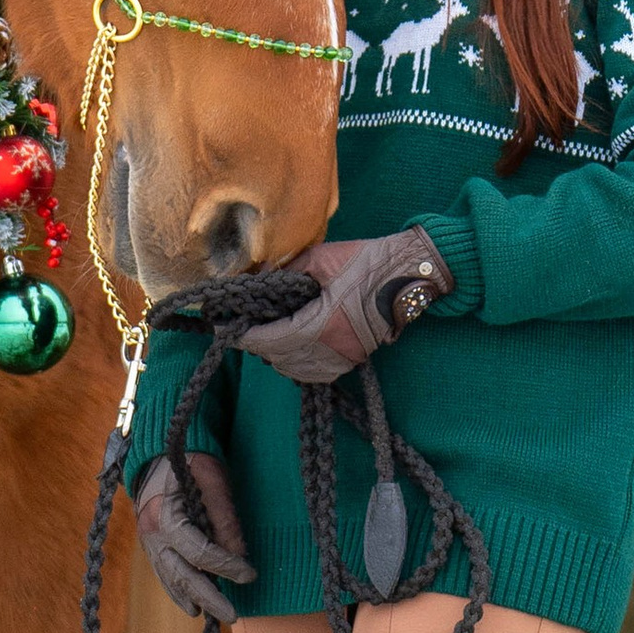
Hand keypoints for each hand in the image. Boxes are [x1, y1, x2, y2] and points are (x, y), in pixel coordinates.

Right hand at [133, 451, 254, 625]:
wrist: (158, 452)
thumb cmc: (190, 460)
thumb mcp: (212, 478)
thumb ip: (224, 516)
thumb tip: (239, 554)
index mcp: (166, 514)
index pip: (199, 551)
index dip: (226, 565)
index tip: (250, 574)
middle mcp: (151, 532)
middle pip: (181, 573)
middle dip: (208, 596)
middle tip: (233, 614)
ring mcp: (147, 541)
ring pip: (170, 578)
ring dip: (193, 598)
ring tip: (215, 615)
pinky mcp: (150, 544)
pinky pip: (162, 573)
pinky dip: (176, 591)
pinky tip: (190, 606)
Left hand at [236, 229, 452, 384]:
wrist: (410, 274)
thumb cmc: (368, 261)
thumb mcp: (321, 258)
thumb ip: (286, 269)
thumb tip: (258, 278)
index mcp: (321, 324)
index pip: (269, 340)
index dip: (243, 335)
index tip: (223, 326)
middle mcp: (332, 349)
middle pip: (278, 358)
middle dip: (257, 344)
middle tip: (243, 325)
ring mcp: (344, 358)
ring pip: (295, 371)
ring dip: (275, 356)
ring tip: (265, 335)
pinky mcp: (353, 359)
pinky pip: (316, 374)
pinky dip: (297, 366)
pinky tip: (291, 349)